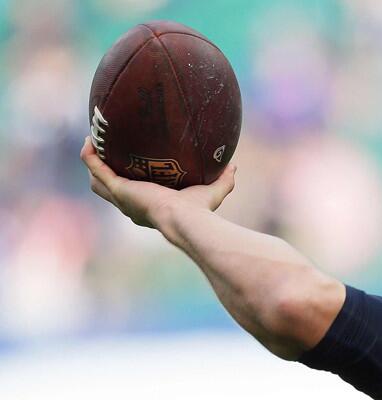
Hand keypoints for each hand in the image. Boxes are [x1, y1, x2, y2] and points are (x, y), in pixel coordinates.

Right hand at [80, 136, 235, 227]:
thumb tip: (233, 165)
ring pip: (97, 181)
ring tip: (94, 143)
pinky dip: (90, 155)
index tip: (132, 167)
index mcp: (149, 207)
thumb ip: (224, 180)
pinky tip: (90, 140)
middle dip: (105, 172)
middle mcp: (131, 205)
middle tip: (106, 152)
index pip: (135, 196)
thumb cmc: (199, 211)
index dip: (130, 183)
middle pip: (109, 190)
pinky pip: (96, 168)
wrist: (185, 219)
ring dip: (93, 163)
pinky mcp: (118, 188)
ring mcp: (122, 198)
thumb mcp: (213, 192)